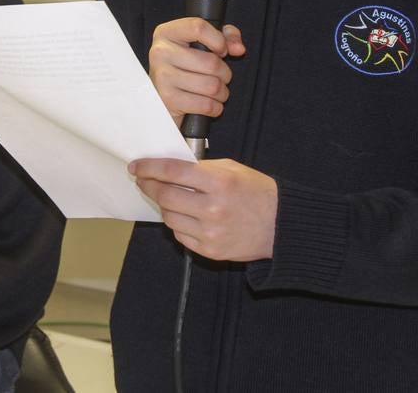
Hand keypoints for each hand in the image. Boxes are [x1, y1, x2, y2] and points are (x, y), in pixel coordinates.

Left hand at [130, 157, 276, 261]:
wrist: (281, 225)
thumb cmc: (257, 192)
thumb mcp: (231, 169)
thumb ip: (201, 168)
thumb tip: (169, 169)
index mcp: (218, 182)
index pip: (172, 171)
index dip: (149, 168)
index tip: (136, 167)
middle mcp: (213, 208)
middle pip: (165, 196)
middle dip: (149, 186)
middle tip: (144, 181)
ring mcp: (210, 232)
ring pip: (169, 217)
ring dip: (164, 206)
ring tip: (169, 198)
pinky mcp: (210, 250)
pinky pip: (180, 235)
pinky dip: (177, 224)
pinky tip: (185, 216)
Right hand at [148, 18, 244, 126]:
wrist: (163, 99)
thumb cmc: (185, 67)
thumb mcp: (202, 44)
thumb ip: (225, 37)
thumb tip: (238, 48)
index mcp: (166, 33)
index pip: (198, 27)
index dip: (219, 40)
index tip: (221, 50)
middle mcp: (160, 52)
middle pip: (211, 62)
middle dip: (225, 73)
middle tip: (219, 76)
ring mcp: (162, 77)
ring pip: (212, 85)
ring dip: (221, 92)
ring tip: (214, 90)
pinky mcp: (168, 100)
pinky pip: (207, 105)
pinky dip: (215, 107)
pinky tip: (208, 103)